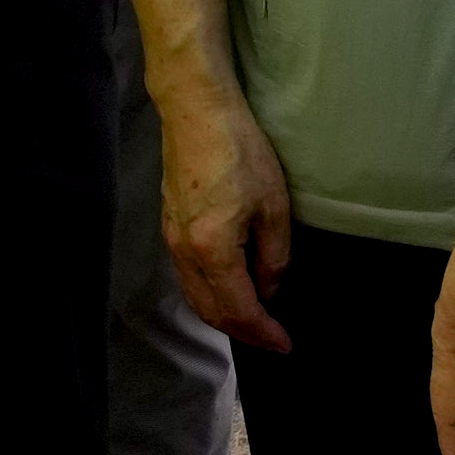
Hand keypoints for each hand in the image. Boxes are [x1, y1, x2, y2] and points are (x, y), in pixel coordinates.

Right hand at [157, 81, 296, 352]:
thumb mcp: (273, 205)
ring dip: (223, 316)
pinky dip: (209, 295)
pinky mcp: (169, 225)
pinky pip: (187, 278)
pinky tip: (230, 289)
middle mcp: (184, 252)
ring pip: (195, 297)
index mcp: (212, 249)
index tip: (285, 344)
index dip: (264, 332)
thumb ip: (274, 255)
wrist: (196, 110)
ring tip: (254, 320)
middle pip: (211, 311)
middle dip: (243, 331)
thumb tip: (269, 288)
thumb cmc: (240, 150)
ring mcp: (171, 239)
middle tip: (272, 338)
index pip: (239, 309)